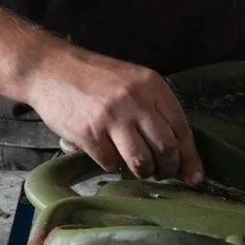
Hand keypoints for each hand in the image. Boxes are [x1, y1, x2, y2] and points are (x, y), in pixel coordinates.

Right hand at [24, 42, 204, 185]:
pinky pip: (111, 164)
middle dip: (167, 169)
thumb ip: (153, 108)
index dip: (190, 157)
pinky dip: (113, 164)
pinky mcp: (89, 134)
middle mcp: (136, 100)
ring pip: (141, 162)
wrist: (50, 68)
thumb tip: (178, 149)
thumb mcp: (131, 81)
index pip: (181, 128)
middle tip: (161, 172)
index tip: (194, 176)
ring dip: (142, 171)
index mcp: (152, 84)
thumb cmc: (93, 77)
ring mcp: (112, 118)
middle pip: (166, 149)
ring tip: (136, 166)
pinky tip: (106, 151)